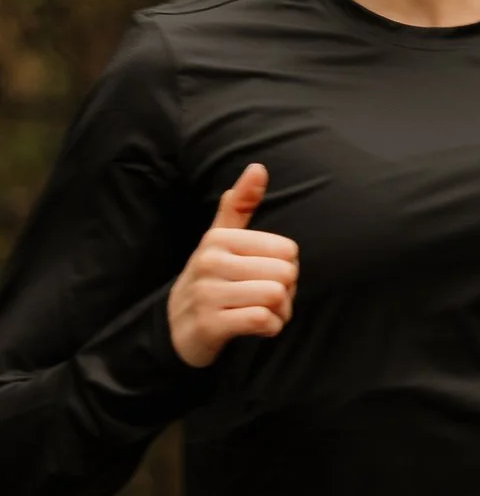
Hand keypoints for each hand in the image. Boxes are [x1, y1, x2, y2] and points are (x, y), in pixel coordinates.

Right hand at [167, 163, 298, 367]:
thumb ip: (239, 205)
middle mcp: (210, 262)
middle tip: (269, 299)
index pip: (287, 250)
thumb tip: (258, 167)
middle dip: (287, 292)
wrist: (175, 327)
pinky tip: (259, 328)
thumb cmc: (210, 278)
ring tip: (265, 313)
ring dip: (280, 312)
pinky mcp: (209, 324)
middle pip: (285, 274)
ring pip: (275, 296)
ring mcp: (207, 294)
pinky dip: (270, 328)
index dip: (287, 268)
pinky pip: (262, 320)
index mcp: (219, 239)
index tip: (267, 276)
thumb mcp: (220, 239)